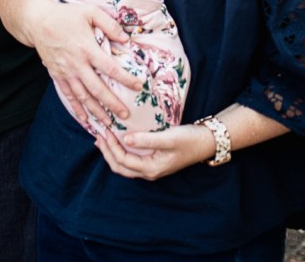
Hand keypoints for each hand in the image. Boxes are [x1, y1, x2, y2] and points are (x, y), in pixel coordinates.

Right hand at [30, 0, 142, 128]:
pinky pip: (68, 96)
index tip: (138, 86)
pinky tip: (85, 119)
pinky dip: (77, 109)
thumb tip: (125, 39)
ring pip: (83, 97)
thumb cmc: (66, 15)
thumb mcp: (90, 12)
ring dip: (97, 111)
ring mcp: (66, 72)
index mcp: (87, 48)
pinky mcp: (57, 76)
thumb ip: (109, 24)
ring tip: (109, 124)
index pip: (110, 68)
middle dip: (112, 104)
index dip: (125, 78)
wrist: (38, 21)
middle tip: (126, 116)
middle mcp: (77, 64)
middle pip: (97, 89)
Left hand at [94, 124, 212, 180]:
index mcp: (151, 168)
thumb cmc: (188, 140)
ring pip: (126, 165)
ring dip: (113, 153)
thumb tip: (125, 138)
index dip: (111, 148)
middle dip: (107, 153)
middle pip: (121, 167)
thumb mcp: (168, 138)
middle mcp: (149, 171)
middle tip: (98, 137)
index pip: (123, 161)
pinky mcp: (155, 160)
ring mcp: (152, 167)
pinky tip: (120, 140)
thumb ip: (146, 139)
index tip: (104, 132)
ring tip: (104, 139)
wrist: (206, 142)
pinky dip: (122, 151)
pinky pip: (133, 159)